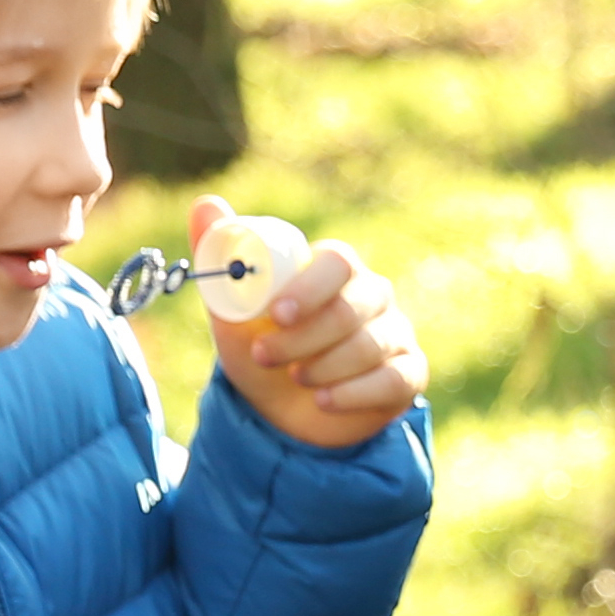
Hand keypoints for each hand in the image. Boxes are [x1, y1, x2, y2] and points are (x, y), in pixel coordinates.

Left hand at [197, 192, 422, 449]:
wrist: (282, 412)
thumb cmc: (263, 347)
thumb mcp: (231, 307)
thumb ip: (218, 253)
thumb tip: (205, 203)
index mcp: (335, 269)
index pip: (338, 262)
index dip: (309, 288)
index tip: (276, 315)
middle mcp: (373, 295)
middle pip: (352, 306)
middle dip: (304, 337)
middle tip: (265, 355)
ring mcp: (395, 334)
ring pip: (370, 346)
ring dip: (323, 367)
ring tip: (295, 378)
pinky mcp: (408, 374)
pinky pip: (393, 380)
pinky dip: (354, 394)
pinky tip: (324, 401)